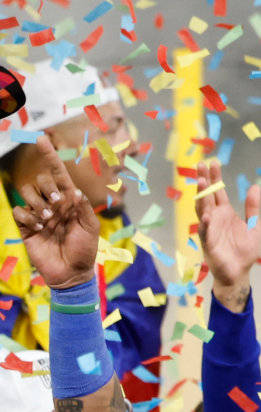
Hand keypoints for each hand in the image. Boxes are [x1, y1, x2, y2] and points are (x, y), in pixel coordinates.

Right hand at [12, 138, 100, 289]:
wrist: (72, 273)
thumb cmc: (85, 250)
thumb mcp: (91, 228)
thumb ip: (84, 208)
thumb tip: (74, 190)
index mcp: (69, 201)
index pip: (58, 174)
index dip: (50, 156)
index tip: (41, 138)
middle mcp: (52, 203)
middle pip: (42, 180)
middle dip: (48, 188)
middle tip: (58, 205)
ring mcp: (37, 213)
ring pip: (27, 192)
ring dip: (37, 202)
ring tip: (48, 219)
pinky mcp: (25, 226)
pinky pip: (18, 210)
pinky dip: (27, 216)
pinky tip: (38, 227)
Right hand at [193, 161, 260, 312]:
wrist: (239, 273)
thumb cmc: (244, 250)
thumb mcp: (254, 226)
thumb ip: (253, 208)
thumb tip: (255, 186)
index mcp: (225, 212)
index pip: (218, 191)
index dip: (215, 177)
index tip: (213, 162)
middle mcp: (215, 218)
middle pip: (207, 196)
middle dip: (203, 181)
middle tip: (200, 165)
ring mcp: (209, 229)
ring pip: (202, 209)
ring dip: (201, 197)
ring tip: (201, 182)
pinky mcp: (208, 243)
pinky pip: (205, 231)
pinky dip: (205, 223)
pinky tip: (206, 214)